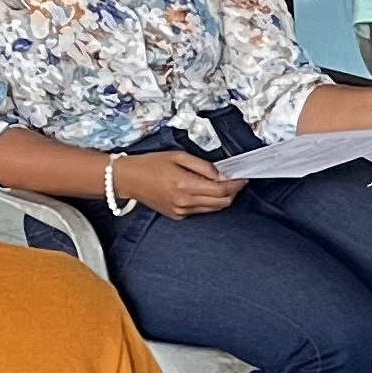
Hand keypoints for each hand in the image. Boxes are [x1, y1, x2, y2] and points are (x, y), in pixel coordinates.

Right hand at [116, 151, 237, 217]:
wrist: (128, 179)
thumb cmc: (150, 164)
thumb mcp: (178, 156)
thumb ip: (203, 166)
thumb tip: (222, 174)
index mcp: (184, 185)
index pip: (221, 190)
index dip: (236, 184)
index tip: (243, 178)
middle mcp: (184, 201)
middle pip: (221, 202)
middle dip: (233, 192)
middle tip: (236, 181)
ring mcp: (181, 211)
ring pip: (213, 209)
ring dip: (222, 198)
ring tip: (222, 185)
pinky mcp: (177, 216)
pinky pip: (200, 211)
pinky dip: (208, 202)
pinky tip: (205, 192)